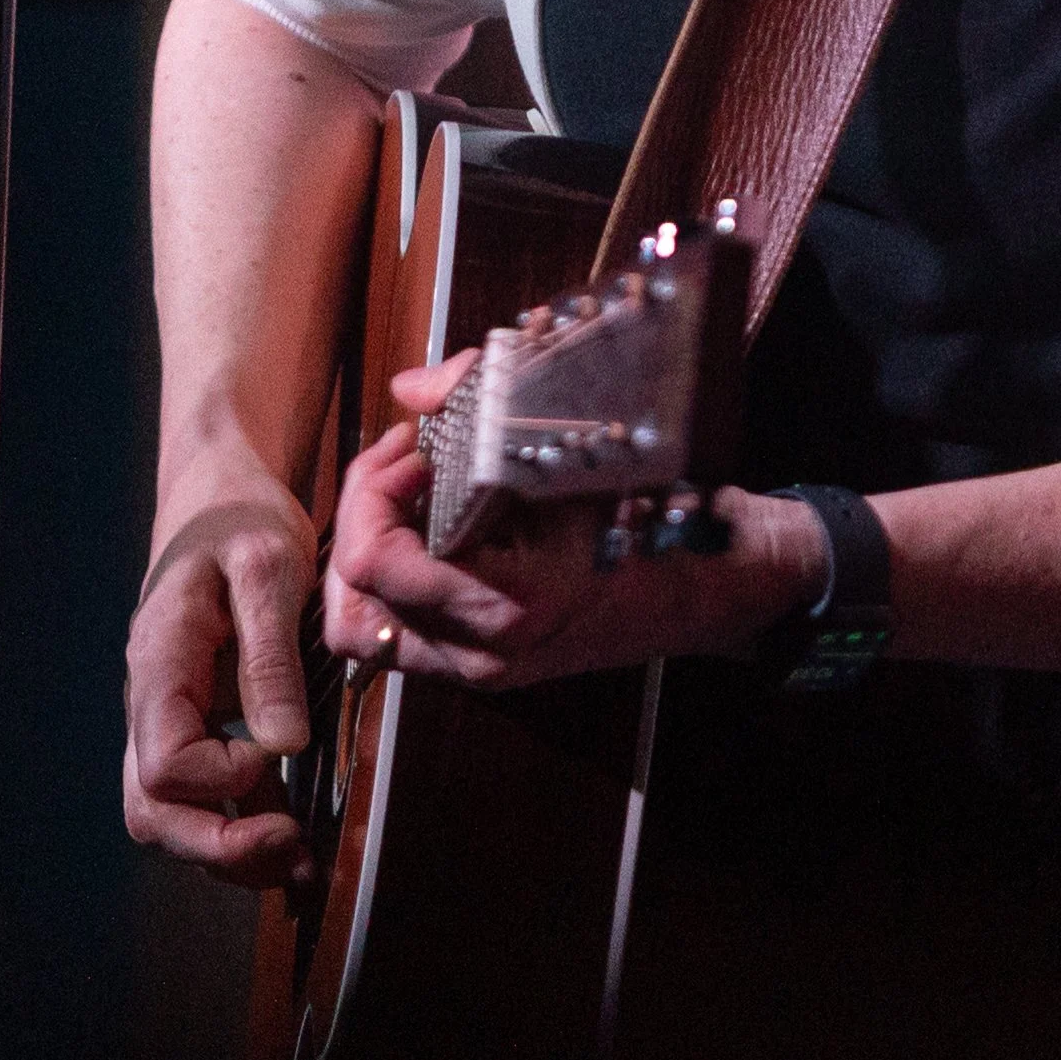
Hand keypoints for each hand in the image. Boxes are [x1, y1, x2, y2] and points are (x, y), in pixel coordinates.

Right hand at [123, 476, 318, 890]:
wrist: (217, 493)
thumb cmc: (240, 518)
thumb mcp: (267, 567)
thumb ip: (268, 655)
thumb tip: (282, 746)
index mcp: (160, 662)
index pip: (163, 764)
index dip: (220, 781)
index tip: (275, 757)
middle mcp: (151, 701)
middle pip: (152, 810)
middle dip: (218, 847)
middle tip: (292, 850)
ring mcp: (169, 716)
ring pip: (171, 815)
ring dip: (230, 850)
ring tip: (300, 861)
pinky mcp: (196, 721)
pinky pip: (203, 793)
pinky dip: (243, 824)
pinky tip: (295, 837)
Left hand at [323, 355, 825, 689]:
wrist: (708, 589)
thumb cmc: (653, 514)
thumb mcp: (580, 449)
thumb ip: (482, 400)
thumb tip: (410, 387)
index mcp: (508, 604)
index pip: (374, 565)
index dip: (372, 491)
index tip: (413, 444)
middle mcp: (482, 655)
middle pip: (351, 607)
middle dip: (359, 521)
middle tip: (399, 463)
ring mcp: (479, 672)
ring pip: (366, 631)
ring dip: (367, 556)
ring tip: (407, 496)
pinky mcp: (481, 669)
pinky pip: (399, 635)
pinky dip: (393, 580)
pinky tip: (432, 527)